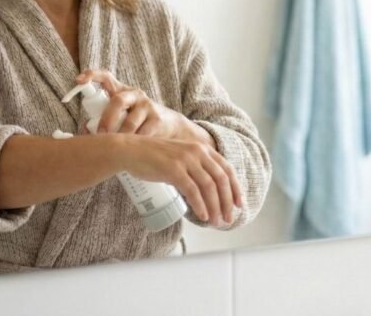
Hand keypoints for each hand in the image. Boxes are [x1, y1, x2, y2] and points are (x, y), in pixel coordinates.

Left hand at [76, 69, 203, 141]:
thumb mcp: (120, 116)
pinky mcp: (157, 119)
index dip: (92, 76)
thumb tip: (82, 134)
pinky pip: (142, 134)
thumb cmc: (137, 122)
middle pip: (117, 101)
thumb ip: (102, 120)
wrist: (171, 127)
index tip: (78, 80)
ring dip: (121, 138)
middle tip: (100, 135)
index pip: (106, 77)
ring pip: (129, 123)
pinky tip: (134, 149)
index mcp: (121, 91)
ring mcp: (147, 105)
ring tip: (118, 148)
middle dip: (106, 120)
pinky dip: (135, 144)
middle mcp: (134, 94)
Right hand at [114, 134, 243, 226]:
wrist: (131, 150)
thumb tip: (210, 191)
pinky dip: (200, 205)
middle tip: (229, 218)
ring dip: (215, 207)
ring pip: (209, 187)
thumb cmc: (154, 158)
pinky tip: (203, 216)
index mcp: (203, 149)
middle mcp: (198, 152)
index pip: (227, 169)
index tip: (239, 204)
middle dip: (227, 202)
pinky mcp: (174, 169)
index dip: (235, 188)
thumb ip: (196, 168)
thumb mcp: (181, 158)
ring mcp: (186, 160)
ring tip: (216, 222)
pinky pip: (192, 190)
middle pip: (221, 180)